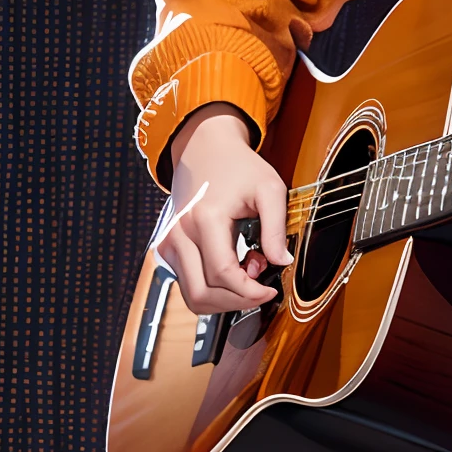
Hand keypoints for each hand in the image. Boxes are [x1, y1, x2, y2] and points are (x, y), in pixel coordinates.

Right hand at [156, 103, 293, 312]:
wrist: (205, 149)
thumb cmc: (238, 167)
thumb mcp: (269, 189)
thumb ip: (276, 228)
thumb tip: (282, 262)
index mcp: (205, 219)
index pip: (222, 274)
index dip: (249, 291)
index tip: (270, 291)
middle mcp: (181, 234)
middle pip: (202, 293)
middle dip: (236, 301)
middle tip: (260, 287)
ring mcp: (170, 242)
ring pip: (192, 295)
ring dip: (223, 298)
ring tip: (246, 272)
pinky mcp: (169, 247)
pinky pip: (188, 283)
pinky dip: (211, 288)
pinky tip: (232, 269)